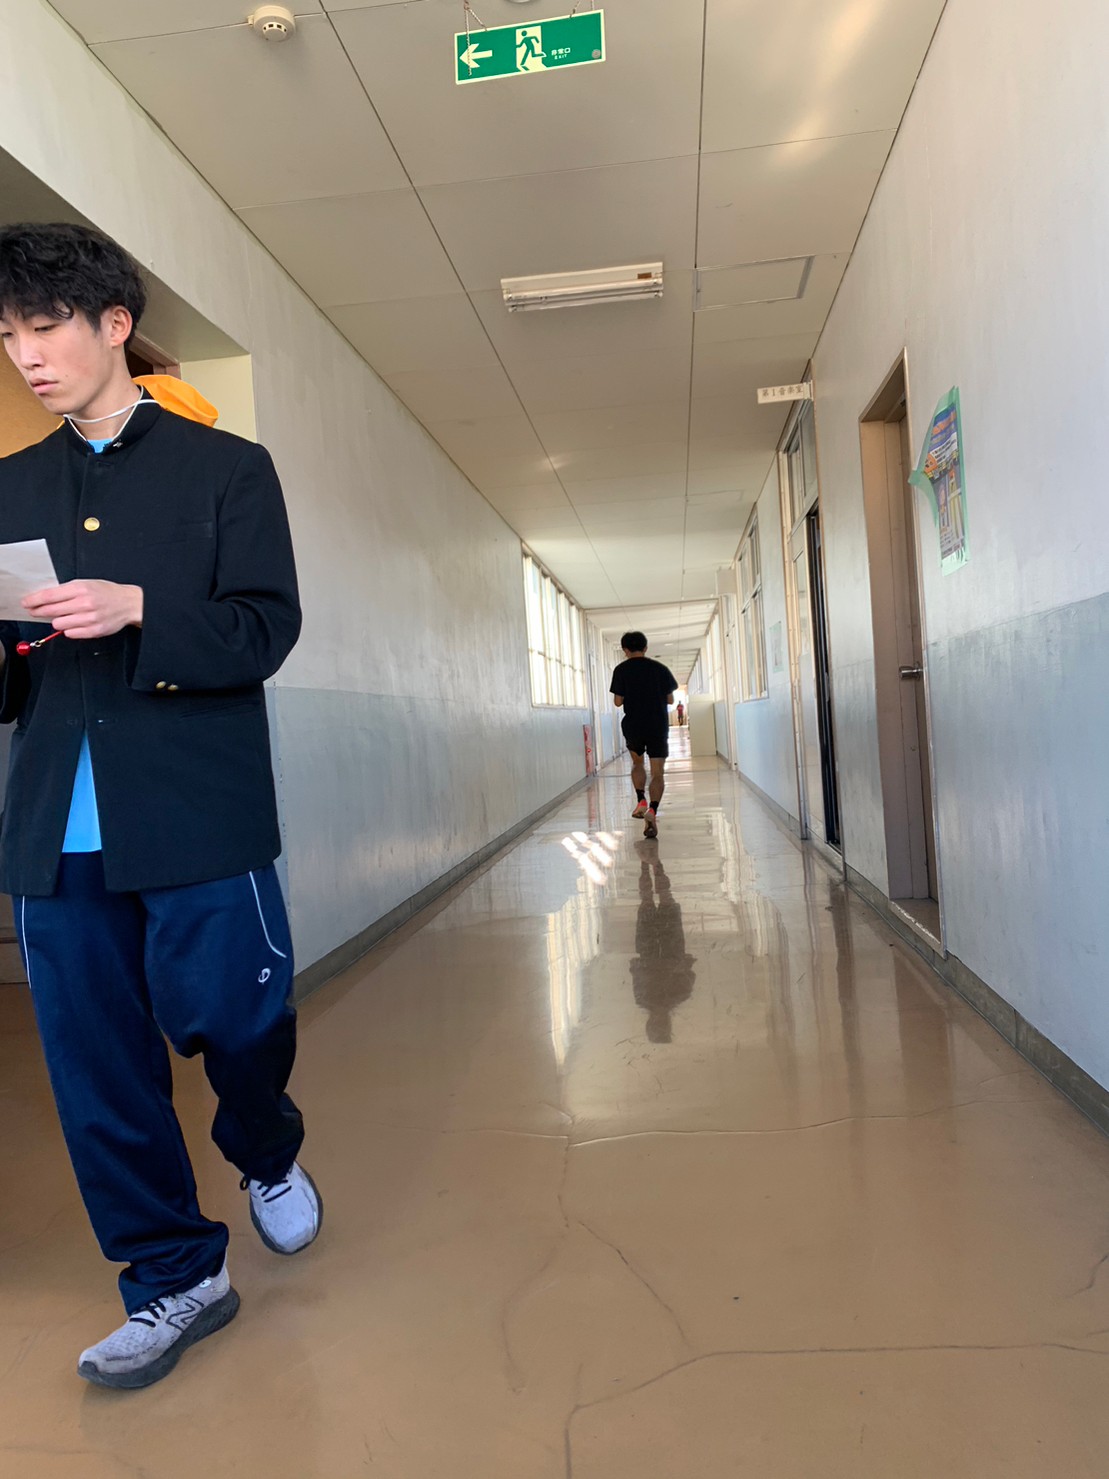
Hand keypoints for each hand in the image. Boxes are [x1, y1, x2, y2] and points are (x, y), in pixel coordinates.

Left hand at [22, 580, 142, 638]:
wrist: (129, 604)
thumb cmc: (107, 593)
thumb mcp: (86, 584)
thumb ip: (67, 591)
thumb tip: (45, 599)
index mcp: (81, 588)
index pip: (49, 596)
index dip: (34, 600)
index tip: (26, 603)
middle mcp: (84, 603)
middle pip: (51, 610)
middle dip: (40, 611)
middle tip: (35, 611)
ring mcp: (89, 618)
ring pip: (59, 624)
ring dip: (58, 621)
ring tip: (66, 616)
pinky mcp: (94, 630)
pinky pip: (70, 634)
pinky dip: (70, 629)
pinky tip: (76, 623)